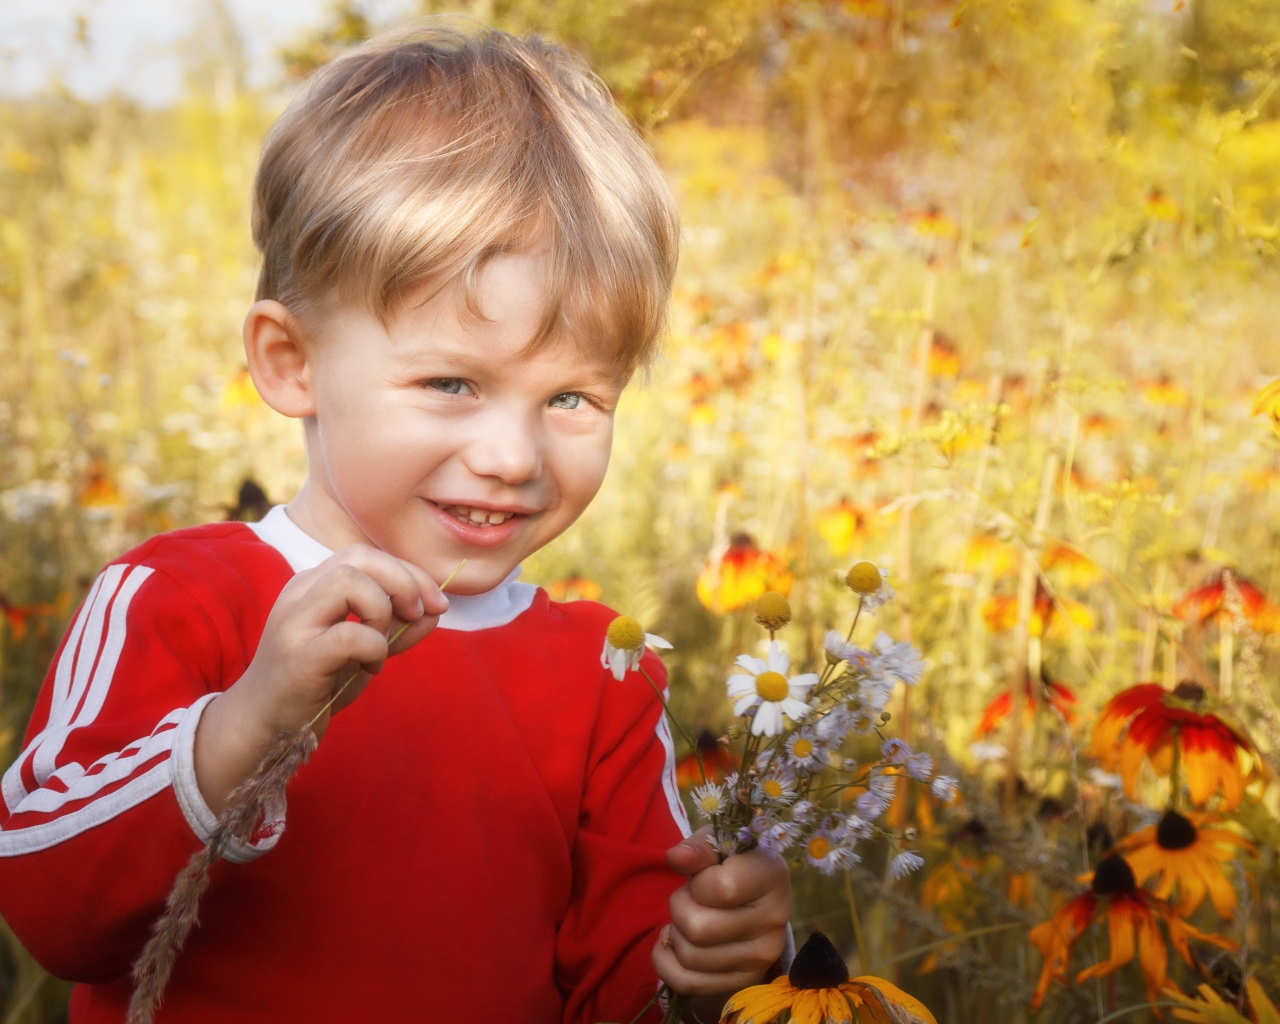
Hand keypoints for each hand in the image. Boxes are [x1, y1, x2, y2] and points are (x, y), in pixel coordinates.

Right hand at [194, 544, 447, 811]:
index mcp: (313, 585)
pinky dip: (374, 647)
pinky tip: (370, 667)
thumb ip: (397, 628)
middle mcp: (300, 594)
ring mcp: (294, 623)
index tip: (436, 602)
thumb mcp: (364, 649)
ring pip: (349, 583)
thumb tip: (437, 610)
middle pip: (359, 557)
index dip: (409, 572)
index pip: (366, 555)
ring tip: (381, 644)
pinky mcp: (297, 658)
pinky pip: (348, 635)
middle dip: (403, 580)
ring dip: (382, 611)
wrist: (264, 725)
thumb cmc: (315, 683)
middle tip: (418, 614)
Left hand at [652, 825, 791, 1001]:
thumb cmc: (730, 865)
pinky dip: (666, 962)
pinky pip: (685, 982)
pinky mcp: (743, 982)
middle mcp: (774, 920)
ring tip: (689, 918)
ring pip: (689, 956)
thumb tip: (675, 857)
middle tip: (689, 898)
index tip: (702, 877)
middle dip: (679, 907)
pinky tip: (677, 944)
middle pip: (697, 927)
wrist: (753, 901)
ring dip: (675, 934)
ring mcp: (761, 957)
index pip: (720, 888)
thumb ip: (698, 847)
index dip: (697, 881)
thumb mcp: (719, 846)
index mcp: (772, 876)